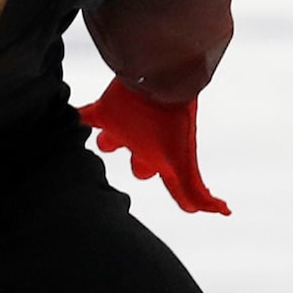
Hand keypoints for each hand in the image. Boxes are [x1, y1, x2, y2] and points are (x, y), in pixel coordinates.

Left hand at [78, 78, 230, 215]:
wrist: (161, 80)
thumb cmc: (172, 121)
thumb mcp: (182, 163)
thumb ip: (195, 190)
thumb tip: (224, 212)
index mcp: (161, 157)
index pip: (171, 183)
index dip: (180, 196)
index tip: (187, 206)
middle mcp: (145, 142)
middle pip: (140, 162)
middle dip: (139, 166)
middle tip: (137, 167)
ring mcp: (125, 125)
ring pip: (113, 139)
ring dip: (108, 141)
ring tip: (103, 140)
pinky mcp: (105, 109)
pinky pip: (86, 115)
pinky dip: (77, 118)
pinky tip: (68, 118)